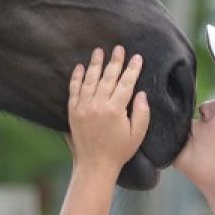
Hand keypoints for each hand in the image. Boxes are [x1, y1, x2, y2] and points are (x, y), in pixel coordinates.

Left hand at [67, 45, 149, 173]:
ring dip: (95, 64)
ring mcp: (83, 108)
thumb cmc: (119, 151)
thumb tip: (141, 93)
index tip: (137, 57)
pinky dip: (76, 78)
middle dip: (115, 61)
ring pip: (90, 80)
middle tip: (119, 48)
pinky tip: (80, 67)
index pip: (126, 83)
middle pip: (108, 78)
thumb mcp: (137, 135)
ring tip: (99, 51)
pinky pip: (74, 90)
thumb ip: (142, 113)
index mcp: (115, 110)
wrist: (94, 166)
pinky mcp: (73, 112)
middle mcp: (98, 106)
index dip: (132, 69)